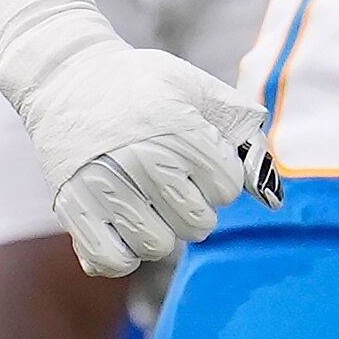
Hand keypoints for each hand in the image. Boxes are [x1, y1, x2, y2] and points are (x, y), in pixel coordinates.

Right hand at [12, 46, 265, 276]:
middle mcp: (143, 161)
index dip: (219, 175)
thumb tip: (273, 198)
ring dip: (160, 229)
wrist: (65, 77)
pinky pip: (111, 261)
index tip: (198, 156)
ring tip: (147, 201)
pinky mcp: (73, 209)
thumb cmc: (140, 84)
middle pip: (198, 222)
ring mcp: (104, 188)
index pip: (227, 188)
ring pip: (158, 245)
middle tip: (173, 181)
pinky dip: (123, 254)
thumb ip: (241, 131)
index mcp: (180, 130)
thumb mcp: (196, 86)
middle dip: (195, 205)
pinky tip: (125, 228)